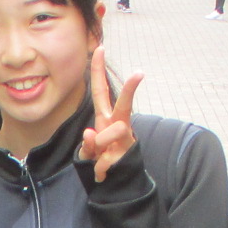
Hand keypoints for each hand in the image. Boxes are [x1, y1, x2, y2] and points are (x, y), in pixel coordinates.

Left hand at [79, 48, 142, 183]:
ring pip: (110, 134)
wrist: (117, 179)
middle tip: (140, 73)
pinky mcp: (127, 153)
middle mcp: (118, 123)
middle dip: (131, 89)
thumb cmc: (102, 156)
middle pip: (124, 104)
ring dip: (100, 148)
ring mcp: (125, 138)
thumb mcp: (90, 149)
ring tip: (101, 158)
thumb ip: (87, 143)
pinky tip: (103, 171)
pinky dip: (100, 168)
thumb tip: (90, 134)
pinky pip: (106, 159)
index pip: (101, 91)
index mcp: (105, 117)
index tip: (99, 48)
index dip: (98, 71)